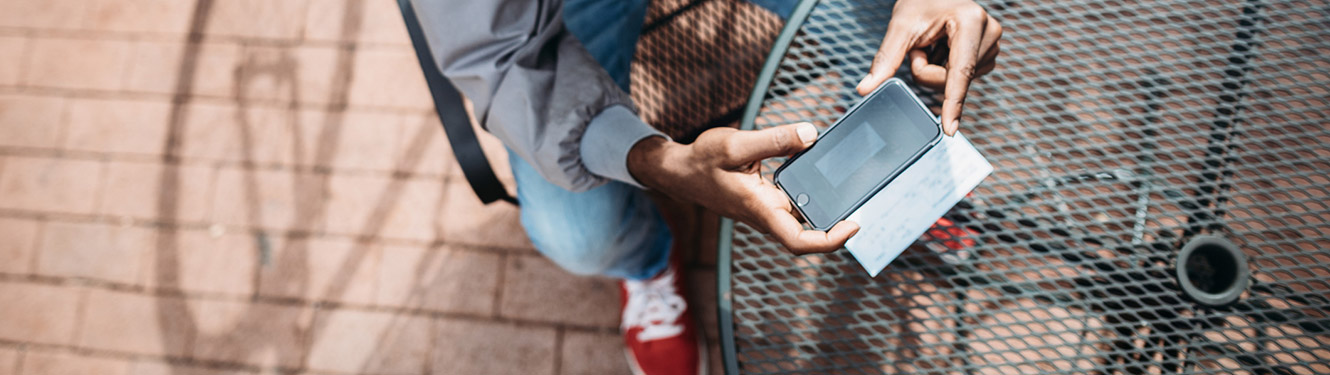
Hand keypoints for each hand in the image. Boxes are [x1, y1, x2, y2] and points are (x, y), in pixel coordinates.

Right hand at [627, 123, 859, 254]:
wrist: (679, 170)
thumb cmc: (702, 160)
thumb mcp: (735, 143)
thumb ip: (775, 140)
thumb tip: (811, 134)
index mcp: (761, 209)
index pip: (799, 241)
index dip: (830, 241)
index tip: (853, 225)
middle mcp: (767, 215)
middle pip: (809, 233)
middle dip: (838, 224)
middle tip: (865, 200)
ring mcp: (767, 209)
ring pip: (804, 218)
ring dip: (828, 209)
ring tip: (853, 188)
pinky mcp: (765, 199)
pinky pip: (795, 203)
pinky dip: (813, 193)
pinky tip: (824, 173)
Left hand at [856, 0, 1002, 135]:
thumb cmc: (921, 0)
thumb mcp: (900, 26)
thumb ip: (886, 59)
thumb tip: (866, 89)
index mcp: (970, 22)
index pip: (959, 72)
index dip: (953, 103)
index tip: (949, 129)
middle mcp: (989, 34)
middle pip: (952, 81)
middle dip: (927, 70)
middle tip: (921, 46)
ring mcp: (992, 45)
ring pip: (955, 83)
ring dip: (936, 69)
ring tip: (935, 43)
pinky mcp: (989, 54)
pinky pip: (961, 79)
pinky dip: (946, 68)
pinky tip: (944, 48)